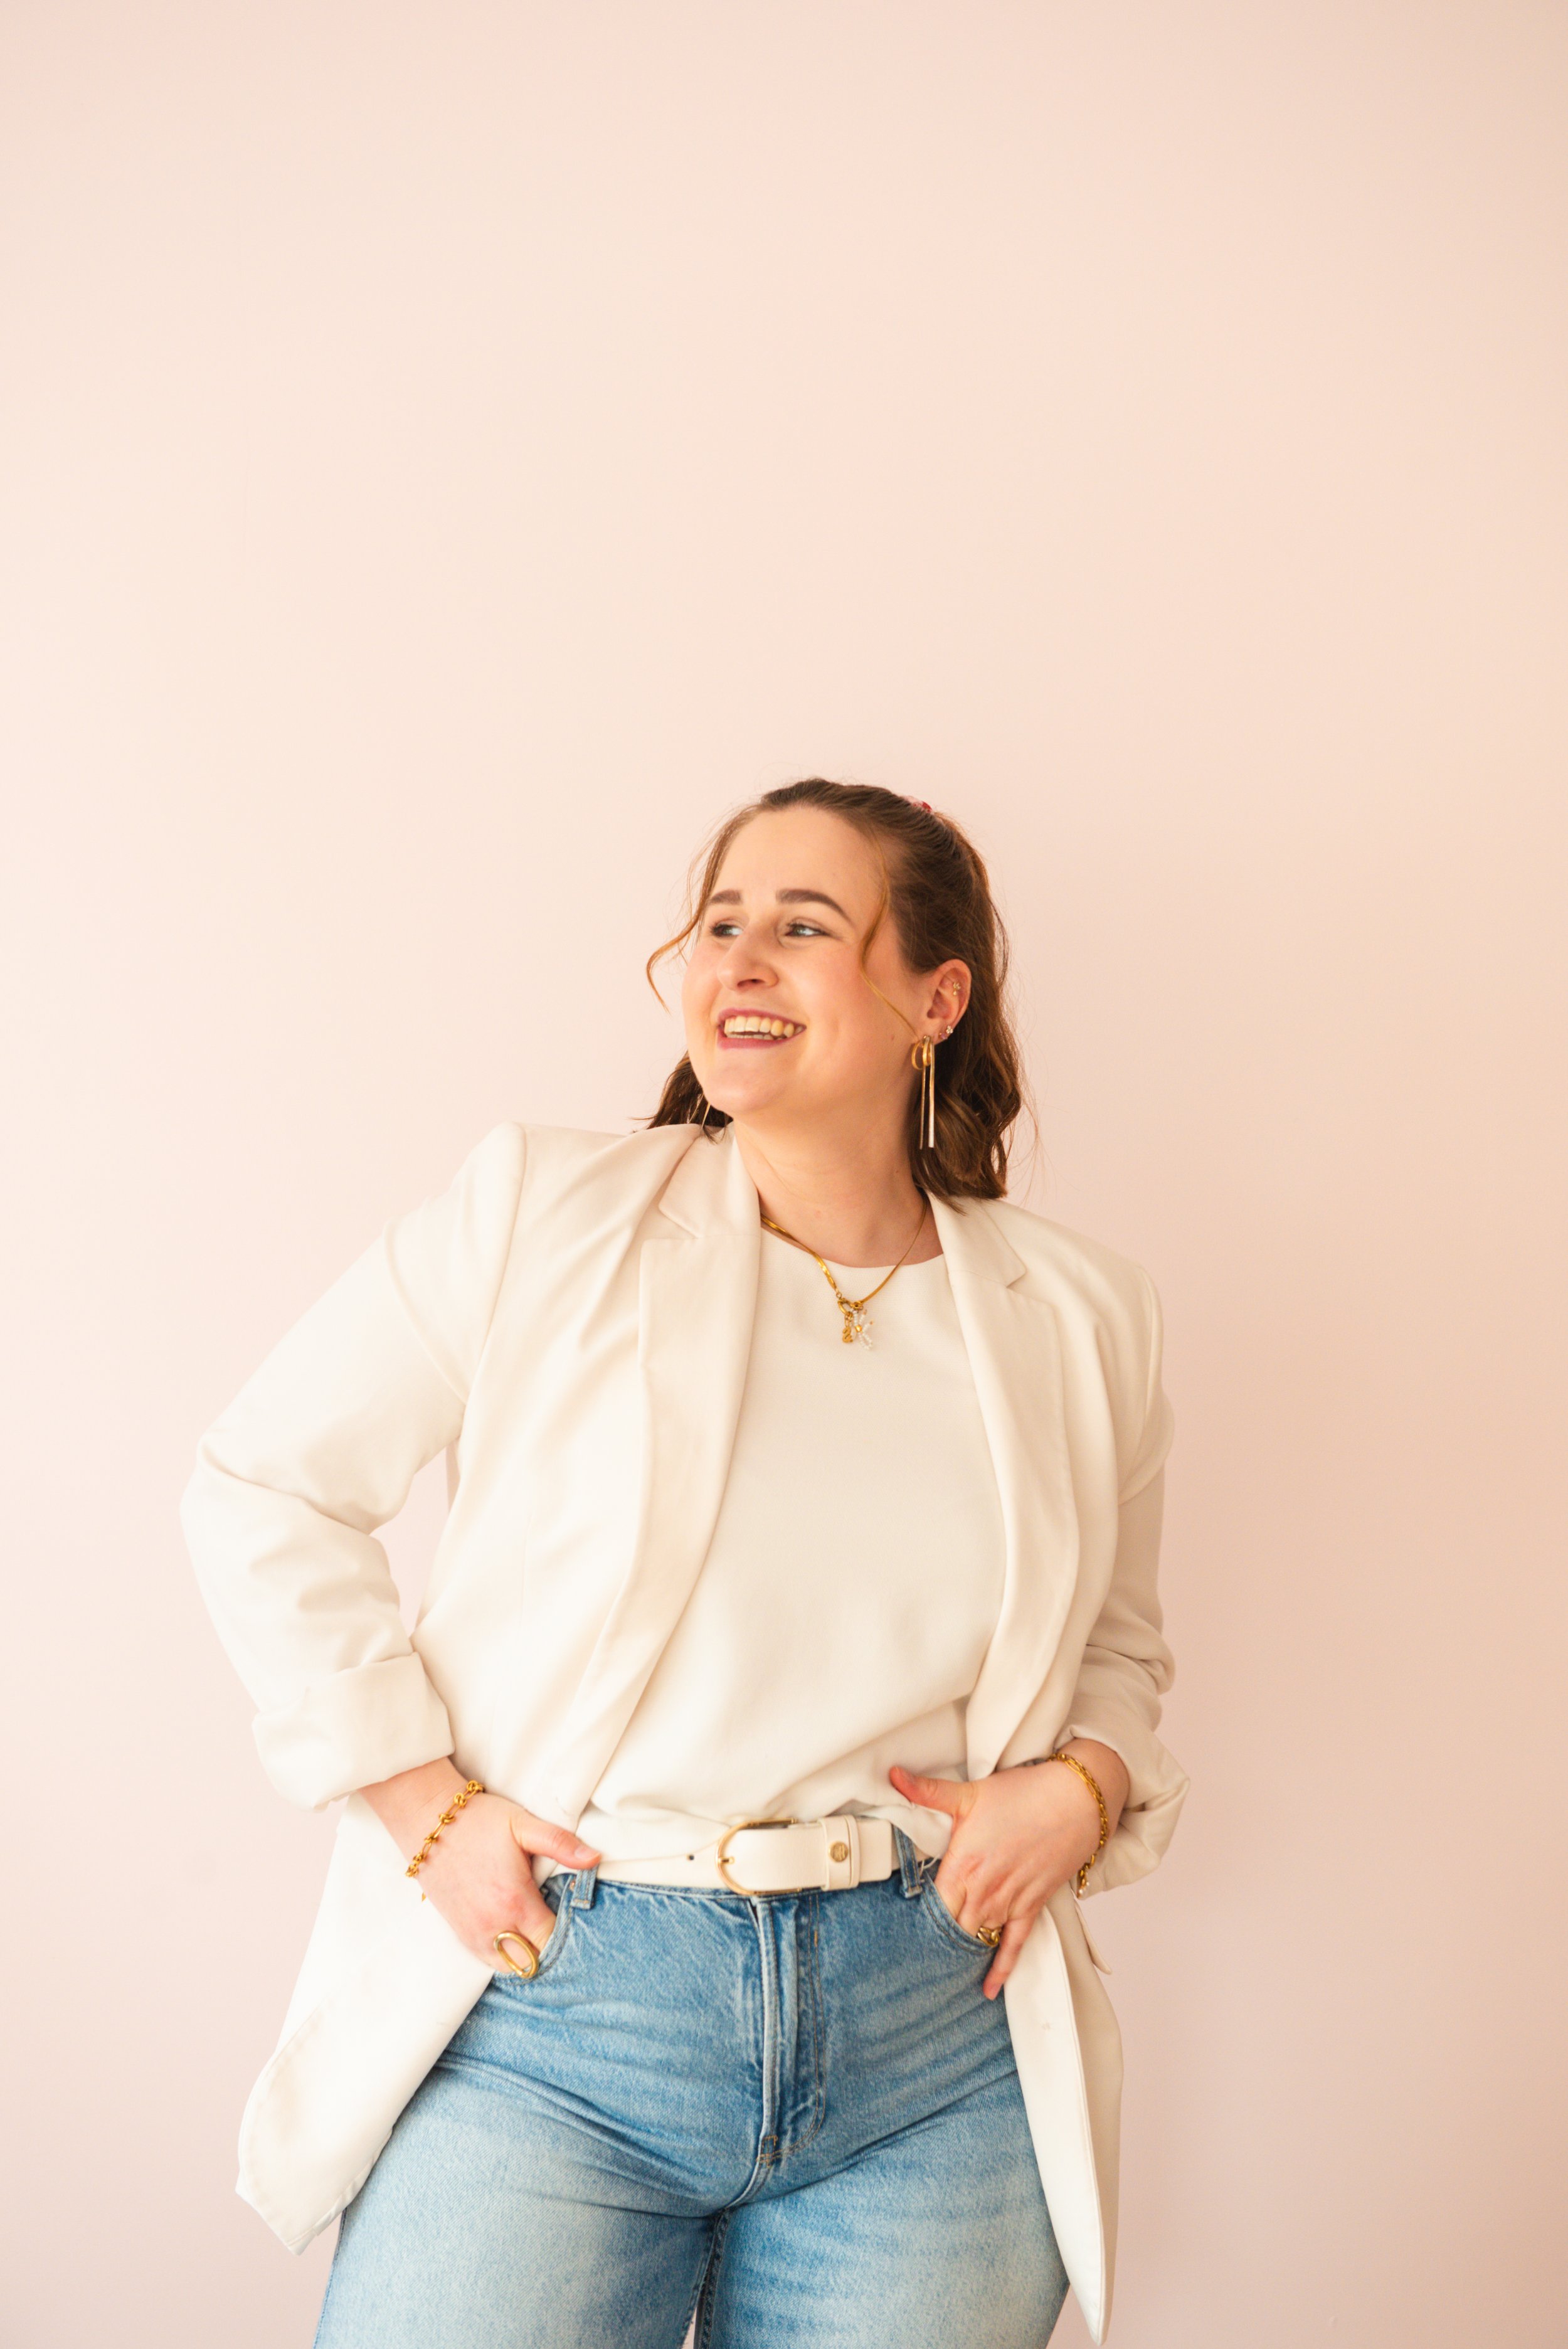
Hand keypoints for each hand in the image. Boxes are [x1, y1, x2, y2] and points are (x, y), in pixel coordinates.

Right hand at [359, 1759, 601, 1971]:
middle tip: (560, 1926)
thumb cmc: (478, 1821)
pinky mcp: (459, 1933)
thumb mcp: (522, 1825)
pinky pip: (488, 1961)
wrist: (428, 1823)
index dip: (569, 1935)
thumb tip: (595, 1858)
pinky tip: (514, 1933)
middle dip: (551, 1950)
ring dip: (528, 1955)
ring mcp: (474, 1934)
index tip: (577, 1920)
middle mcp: (494, 1926)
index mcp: (515, 1901)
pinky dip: (505, 1955)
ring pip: (511, 1967)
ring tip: (539, 1931)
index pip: (552, 1941)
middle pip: (533, 1961)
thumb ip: (560, 1844)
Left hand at [887, 1741, 1126, 1998]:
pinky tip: (988, 1988)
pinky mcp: (1032, 1907)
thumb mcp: (970, 1792)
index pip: (932, 1905)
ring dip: (961, 1953)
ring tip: (938, 1975)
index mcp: (963, 1864)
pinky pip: (1013, 1946)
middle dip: (935, 1943)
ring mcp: (1009, 1902)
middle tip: (914, 1961)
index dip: (916, 1920)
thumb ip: (928, 1791)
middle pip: (952, 1928)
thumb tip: (893, 1775)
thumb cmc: (1023, 1794)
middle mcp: (984, 1889)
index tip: (899, 1935)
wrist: (1075, 1801)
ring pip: (978, 1938)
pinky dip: (1001, 1969)